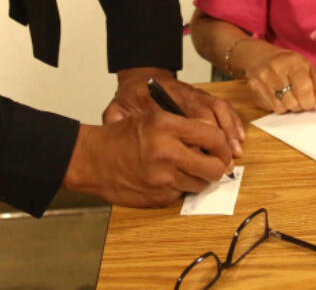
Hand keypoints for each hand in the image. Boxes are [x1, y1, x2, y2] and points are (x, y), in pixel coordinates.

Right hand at [62, 113, 233, 206]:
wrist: (92, 160)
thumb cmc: (121, 136)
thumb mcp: (153, 118)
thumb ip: (185, 126)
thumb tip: (215, 139)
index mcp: (167, 126)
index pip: (213, 137)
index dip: (223, 145)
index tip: (223, 148)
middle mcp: (167, 152)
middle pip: (214, 167)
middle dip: (219, 167)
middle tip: (217, 164)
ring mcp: (163, 178)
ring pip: (201, 184)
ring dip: (201, 178)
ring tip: (190, 169)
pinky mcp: (158, 197)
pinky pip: (181, 194)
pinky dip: (180, 187)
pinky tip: (168, 178)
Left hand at [103, 67, 244, 155]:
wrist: (142, 77)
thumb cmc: (131, 97)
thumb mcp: (118, 107)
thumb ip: (116, 119)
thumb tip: (115, 130)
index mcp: (166, 95)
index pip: (192, 110)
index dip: (203, 132)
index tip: (206, 153)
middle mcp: (187, 93)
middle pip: (211, 112)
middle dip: (222, 137)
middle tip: (227, 160)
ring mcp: (198, 95)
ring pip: (221, 109)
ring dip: (231, 131)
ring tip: (237, 152)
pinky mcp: (205, 98)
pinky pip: (224, 108)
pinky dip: (234, 123)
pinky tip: (240, 139)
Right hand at [235, 40, 315, 113]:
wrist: (259, 57)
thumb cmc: (287, 63)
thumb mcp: (306, 67)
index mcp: (292, 62)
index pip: (304, 89)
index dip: (310, 101)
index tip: (310, 101)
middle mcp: (274, 70)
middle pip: (293, 103)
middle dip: (299, 104)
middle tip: (298, 97)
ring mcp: (261, 81)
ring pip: (282, 109)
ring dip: (288, 106)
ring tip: (287, 94)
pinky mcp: (253, 91)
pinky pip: (271, 109)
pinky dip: (277, 105)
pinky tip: (276, 95)